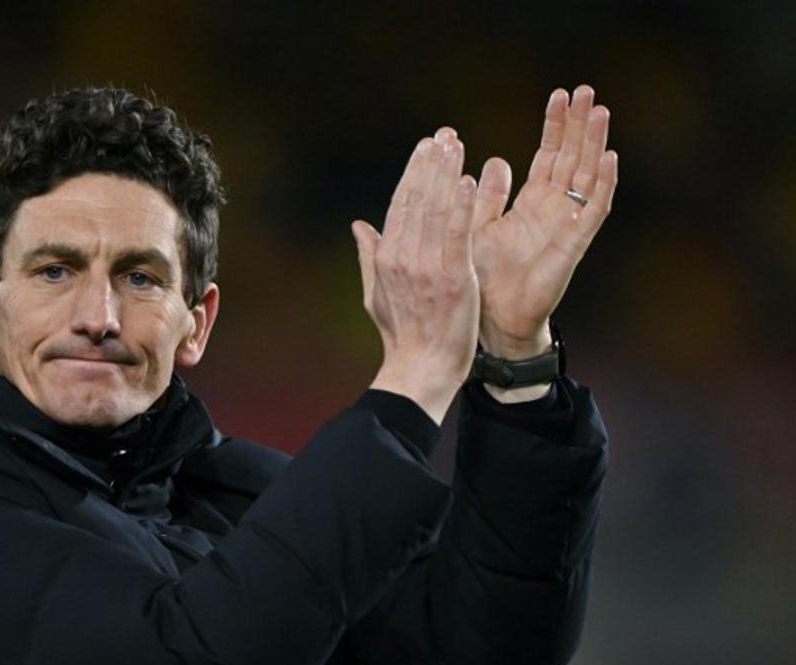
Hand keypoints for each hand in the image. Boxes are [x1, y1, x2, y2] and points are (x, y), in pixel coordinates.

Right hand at [352, 130, 479, 424]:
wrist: (421, 369)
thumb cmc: (402, 337)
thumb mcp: (375, 295)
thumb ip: (368, 256)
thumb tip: (358, 224)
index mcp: (385, 259)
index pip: (399, 205)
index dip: (413, 172)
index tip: (426, 146)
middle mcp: (402, 257)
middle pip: (416, 199)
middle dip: (430, 163)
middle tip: (443, 134)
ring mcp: (426, 267)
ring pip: (434, 210)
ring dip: (445, 173)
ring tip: (455, 144)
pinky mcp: (452, 277)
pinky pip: (455, 234)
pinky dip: (460, 205)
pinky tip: (467, 180)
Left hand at [471, 85, 618, 359]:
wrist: (493, 319)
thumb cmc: (484, 277)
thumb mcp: (479, 226)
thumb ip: (488, 196)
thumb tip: (492, 162)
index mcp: (532, 204)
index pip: (549, 155)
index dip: (555, 126)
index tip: (559, 94)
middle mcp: (554, 210)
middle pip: (573, 158)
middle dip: (579, 124)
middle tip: (587, 89)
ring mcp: (567, 225)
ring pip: (587, 175)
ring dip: (595, 144)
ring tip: (600, 111)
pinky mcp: (573, 243)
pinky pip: (593, 210)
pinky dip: (603, 184)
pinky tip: (609, 157)